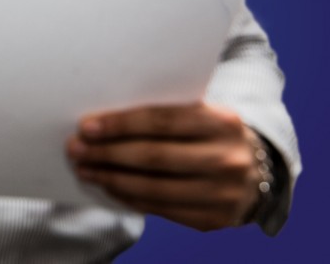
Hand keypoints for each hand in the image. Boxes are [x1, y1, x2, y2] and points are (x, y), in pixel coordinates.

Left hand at [66, 102, 262, 230]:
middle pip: (152, 156)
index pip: (159, 121)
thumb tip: (102, 123)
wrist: (257, 170)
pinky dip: (128, 197)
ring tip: (85, 168)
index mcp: (221, 121)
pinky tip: (108, 185)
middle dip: (106, 153)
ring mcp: (222, 193)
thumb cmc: (211, 134)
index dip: (119, 124)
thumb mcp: (200, 114)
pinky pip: (159, 209)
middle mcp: (226, 158)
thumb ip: (162, 115)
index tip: (86, 126)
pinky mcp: (212, 219)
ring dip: (110, 178)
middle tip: (76, 149)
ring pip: (152, 187)